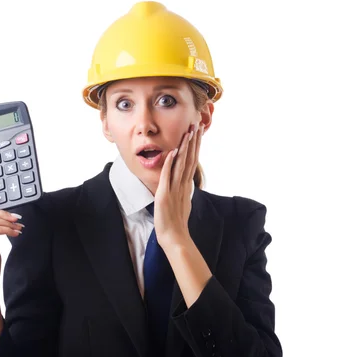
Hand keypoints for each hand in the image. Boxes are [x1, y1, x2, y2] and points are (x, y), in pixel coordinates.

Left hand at [154, 122, 203, 247]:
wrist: (174, 237)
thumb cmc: (176, 222)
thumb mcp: (180, 201)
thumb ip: (182, 190)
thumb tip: (185, 182)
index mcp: (185, 185)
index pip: (191, 161)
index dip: (194, 146)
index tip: (197, 132)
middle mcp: (182, 184)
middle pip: (190, 158)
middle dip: (193, 141)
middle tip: (196, 125)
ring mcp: (174, 188)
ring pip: (182, 164)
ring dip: (185, 147)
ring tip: (189, 132)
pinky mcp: (165, 194)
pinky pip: (168, 175)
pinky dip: (171, 163)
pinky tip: (174, 151)